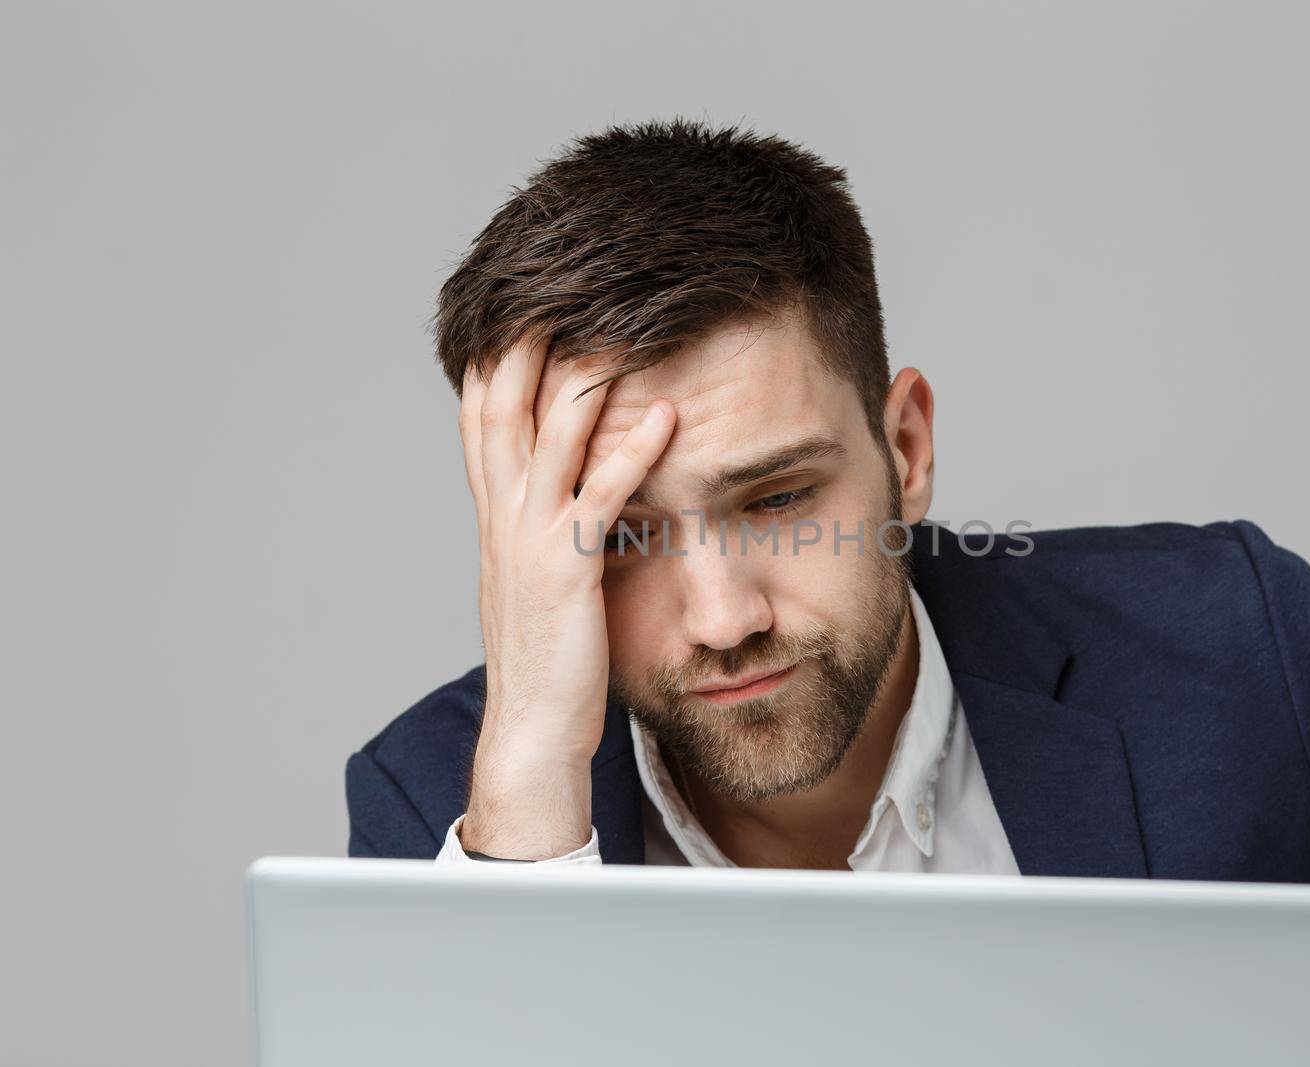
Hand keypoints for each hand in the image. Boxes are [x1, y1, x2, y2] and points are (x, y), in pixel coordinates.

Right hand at [456, 335, 675, 858]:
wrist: (534, 732)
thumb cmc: (551, 658)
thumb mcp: (538, 577)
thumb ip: (547, 525)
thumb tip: (566, 485)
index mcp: (497, 514)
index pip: (483, 412)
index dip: (498, 350)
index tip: (524, 297)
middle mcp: (503, 516)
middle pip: (503, 402)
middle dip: (528, 336)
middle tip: (560, 278)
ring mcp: (531, 541)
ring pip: (549, 436)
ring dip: (585, 374)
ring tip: (620, 321)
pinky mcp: (568, 573)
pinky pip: (601, 498)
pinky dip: (633, 452)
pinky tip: (667, 416)